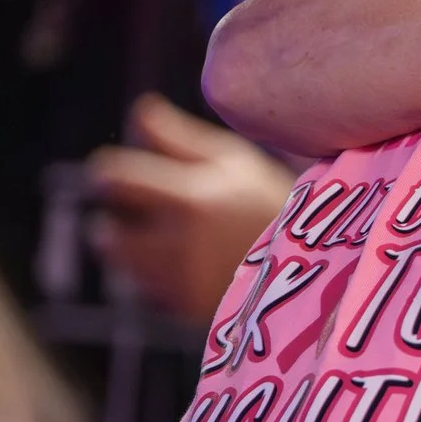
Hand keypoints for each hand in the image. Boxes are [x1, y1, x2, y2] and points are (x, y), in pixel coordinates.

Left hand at [88, 94, 294, 323]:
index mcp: (190, 200)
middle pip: (106, 234)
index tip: (112, 174)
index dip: (106, 174)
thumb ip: (180, 138)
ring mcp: (181, 284)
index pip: (113, 180)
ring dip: (131, 251)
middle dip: (113, 222)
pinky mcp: (185, 312)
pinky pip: (149, 291)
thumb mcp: (235, 162)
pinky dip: (157, 278)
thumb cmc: (270, 203)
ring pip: (124, 266)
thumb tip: (138, 109)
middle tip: (133, 213)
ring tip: (163, 240)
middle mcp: (179, 245)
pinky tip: (186, 266)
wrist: (314, 269)